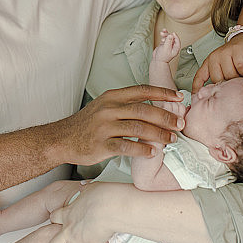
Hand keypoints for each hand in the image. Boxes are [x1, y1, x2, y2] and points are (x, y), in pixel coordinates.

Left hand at [43, 182, 122, 242]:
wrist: (109, 205)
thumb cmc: (101, 194)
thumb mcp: (89, 188)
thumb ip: (85, 189)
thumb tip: (84, 186)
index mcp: (68, 213)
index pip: (54, 217)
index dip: (53, 220)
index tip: (54, 222)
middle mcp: (70, 229)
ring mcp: (79, 239)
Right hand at [57, 86, 183, 165]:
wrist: (62, 139)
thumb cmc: (86, 124)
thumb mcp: (104, 106)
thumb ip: (126, 105)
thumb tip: (153, 106)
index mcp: (112, 97)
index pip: (142, 90)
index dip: (162, 93)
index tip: (179, 97)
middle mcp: (108, 109)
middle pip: (144, 110)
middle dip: (166, 116)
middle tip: (180, 123)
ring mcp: (104, 127)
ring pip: (138, 128)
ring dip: (159, 134)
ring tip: (172, 139)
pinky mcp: (101, 145)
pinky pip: (126, 146)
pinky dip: (142, 149)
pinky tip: (153, 152)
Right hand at [152, 29, 179, 62]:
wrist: (157, 60)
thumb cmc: (163, 57)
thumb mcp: (166, 49)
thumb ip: (168, 41)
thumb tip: (171, 35)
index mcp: (176, 48)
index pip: (177, 40)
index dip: (175, 36)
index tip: (172, 33)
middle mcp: (173, 46)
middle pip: (172, 38)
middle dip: (167, 35)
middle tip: (163, 34)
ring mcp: (168, 45)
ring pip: (168, 37)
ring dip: (165, 34)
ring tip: (161, 33)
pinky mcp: (164, 44)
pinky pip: (165, 38)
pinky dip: (163, 35)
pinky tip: (162, 32)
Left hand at [192, 33, 242, 91]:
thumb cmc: (234, 56)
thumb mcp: (222, 66)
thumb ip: (218, 77)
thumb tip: (214, 93)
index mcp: (209, 62)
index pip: (199, 76)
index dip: (196, 87)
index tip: (197, 97)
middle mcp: (215, 57)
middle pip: (218, 79)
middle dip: (227, 84)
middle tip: (234, 83)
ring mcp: (225, 52)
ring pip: (230, 74)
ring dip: (238, 79)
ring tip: (241, 76)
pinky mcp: (237, 50)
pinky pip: (240, 68)